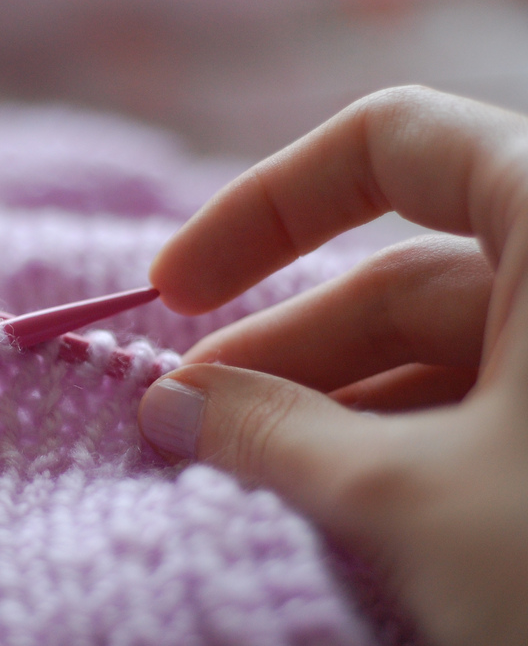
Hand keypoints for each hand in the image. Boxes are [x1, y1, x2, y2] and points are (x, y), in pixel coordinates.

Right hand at [137, 86, 527, 645]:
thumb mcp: (414, 499)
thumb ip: (271, 434)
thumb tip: (168, 404)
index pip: (391, 144)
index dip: (264, 205)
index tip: (174, 285)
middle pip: (398, 280)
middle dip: (275, 350)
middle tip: (179, 417)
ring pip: (434, 364)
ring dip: (320, 413)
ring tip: (230, 471)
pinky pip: (476, 423)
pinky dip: (387, 454)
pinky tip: (317, 501)